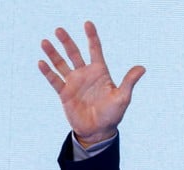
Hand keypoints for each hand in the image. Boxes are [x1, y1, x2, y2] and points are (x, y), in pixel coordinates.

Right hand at [38, 21, 144, 145]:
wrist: (99, 131)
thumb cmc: (113, 114)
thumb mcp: (123, 98)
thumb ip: (129, 82)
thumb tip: (142, 68)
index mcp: (100, 72)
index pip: (95, 50)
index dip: (92, 37)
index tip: (88, 23)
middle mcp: (85, 74)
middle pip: (74, 53)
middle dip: (67, 41)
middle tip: (59, 30)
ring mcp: (74, 83)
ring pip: (61, 64)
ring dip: (53, 54)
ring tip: (45, 42)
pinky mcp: (64, 93)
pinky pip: (54, 80)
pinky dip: (47, 72)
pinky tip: (41, 63)